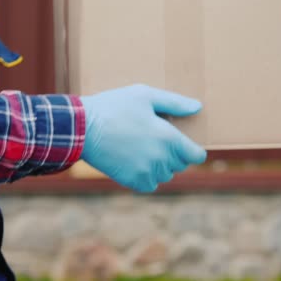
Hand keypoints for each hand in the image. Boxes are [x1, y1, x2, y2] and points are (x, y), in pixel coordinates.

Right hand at [80, 85, 206, 191]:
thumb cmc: (115, 107)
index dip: (194, 150)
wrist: (82, 127)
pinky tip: (139, 161)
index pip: (196, 156)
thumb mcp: (146, 95)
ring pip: (165, 174)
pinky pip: (150, 185)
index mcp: (168, 138)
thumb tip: (197, 107)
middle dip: (176, 153)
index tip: (187, 144)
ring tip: (148, 148)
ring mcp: (145, 172)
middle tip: (161, 138)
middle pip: (181, 165)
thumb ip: (175, 103)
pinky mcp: (130, 180)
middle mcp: (160, 158)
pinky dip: (148, 176)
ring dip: (163, 165)